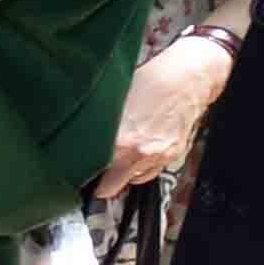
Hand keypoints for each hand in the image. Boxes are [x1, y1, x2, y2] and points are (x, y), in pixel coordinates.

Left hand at [93, 32, 233, 196]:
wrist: (189, 78)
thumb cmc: (152, 81)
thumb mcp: (113, 102)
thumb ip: (97, 126)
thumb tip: (77, 139)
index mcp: (120, 140)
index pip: (91, 172)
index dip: (80, 173)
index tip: (74, 172)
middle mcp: (140, 153)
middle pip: (109, 187)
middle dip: (99, 182)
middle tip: (92, 173)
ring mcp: (158, 156)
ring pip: (132, 180)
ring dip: (122, 175)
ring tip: (117, 158)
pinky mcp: (173, 154)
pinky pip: (150, 171)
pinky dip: (141, 168)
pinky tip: (136, 153)